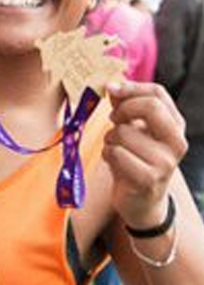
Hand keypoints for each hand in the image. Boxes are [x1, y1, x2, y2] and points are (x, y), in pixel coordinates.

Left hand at [102, 81, 186, 228]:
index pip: (158, 93)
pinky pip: (116, 153)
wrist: (141, 201)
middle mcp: (177, 142)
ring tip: (116, 149)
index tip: (110, 89)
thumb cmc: (135, 158)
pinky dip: (107, 154)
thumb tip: (113, 84)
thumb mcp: (133, 129)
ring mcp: (166, 162)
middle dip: (122, 110)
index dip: (130, 87)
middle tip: (113, 120)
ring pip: (123, 132)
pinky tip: (114, 162)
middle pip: (150, 107)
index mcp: (175, 125)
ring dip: (110, 139)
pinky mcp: (149, 179)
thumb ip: (125, 106)